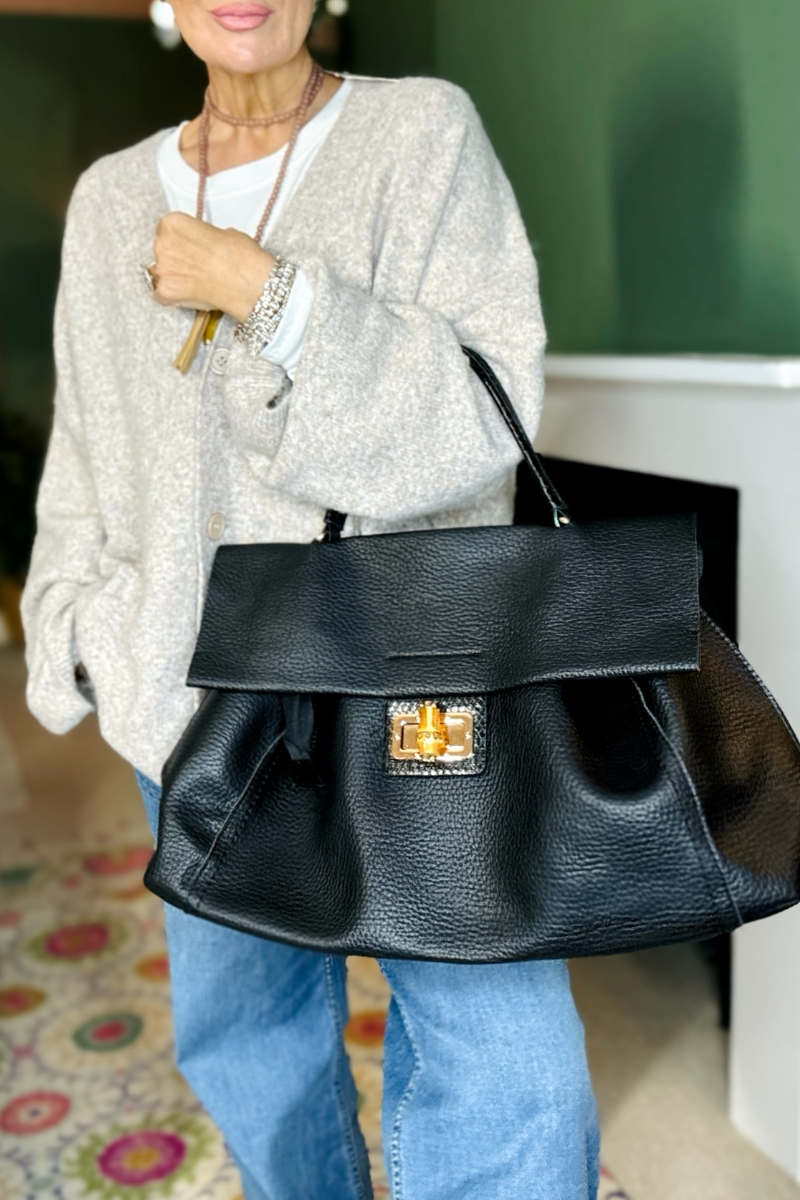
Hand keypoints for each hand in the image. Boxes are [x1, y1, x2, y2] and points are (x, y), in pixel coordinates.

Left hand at [150, 213, 274, 322]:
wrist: (248, 282)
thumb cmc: (240, 254)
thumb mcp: (219, 231)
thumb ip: (201, 236)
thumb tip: (200, 244)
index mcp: (172, 223)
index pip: (166, 231)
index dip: (180, 241)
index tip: (190, 248)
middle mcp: (161, 243)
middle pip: (162, 252)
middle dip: (176, 259)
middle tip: (196, 267)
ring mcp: (161, 269)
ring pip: (160, 274)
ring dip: (174, 278)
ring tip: (196, 282)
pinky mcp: (165, 292)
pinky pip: (161, 295)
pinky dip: (173, 297)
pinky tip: (191, 295)